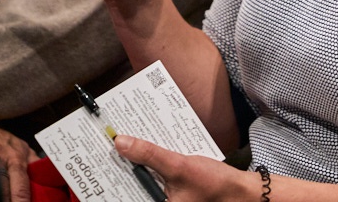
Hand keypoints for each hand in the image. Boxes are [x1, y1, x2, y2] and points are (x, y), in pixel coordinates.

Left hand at [113, 135, 257, 201]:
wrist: (241, 192)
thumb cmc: (213, 185)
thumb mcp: (179, 166)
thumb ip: (150, 155)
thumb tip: (121, 142)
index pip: (121, 194)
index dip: (107, 179)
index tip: (96, 159)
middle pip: (129, 187)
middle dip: (121, 166)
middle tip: (109, 144)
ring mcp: (164, 200)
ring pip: (140, 182)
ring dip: (134, 164)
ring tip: (121, 143)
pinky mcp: (171, 194)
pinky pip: (153, 179)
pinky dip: (148, 165)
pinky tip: (144, 148)